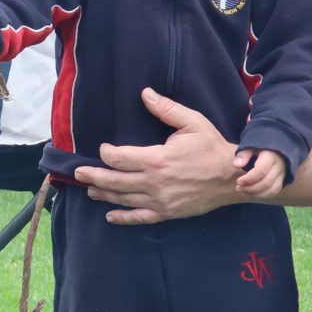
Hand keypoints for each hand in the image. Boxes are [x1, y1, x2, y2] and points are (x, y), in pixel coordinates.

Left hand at [72, 88, 242, 224]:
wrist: (233, 177)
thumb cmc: (212, 147)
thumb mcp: (192, 122)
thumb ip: (166, 109)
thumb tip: (145, 93)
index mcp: (157, 159)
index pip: (119, 158)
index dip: (106, 154)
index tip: (103, 150)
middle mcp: (154, 182)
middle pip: (114, 181)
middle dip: (93, 176)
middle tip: (78, 174)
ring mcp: (160, 200)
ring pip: (123, 199)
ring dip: (104, 194)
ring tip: (90, 191)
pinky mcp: (167, 212)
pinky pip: (140, 217)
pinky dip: (123, 218)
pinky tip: (110, 216)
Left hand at [233, 147, 287, 198]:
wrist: (275, 149)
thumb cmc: (259, 148)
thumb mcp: (250, 147)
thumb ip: (243, 155)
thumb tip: (237, 165)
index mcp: (271, 156)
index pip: (261, 170)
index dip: (249, 178)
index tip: (238, 181)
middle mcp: (279, 166)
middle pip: (266, 182)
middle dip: (250, 188)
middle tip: (238, 188)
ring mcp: (283, 174)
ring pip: (271, 190)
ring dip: (255, 194)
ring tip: (242, 191)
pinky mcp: (282, 180)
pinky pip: (274, 192)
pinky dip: (262, 195)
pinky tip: (251, 193)